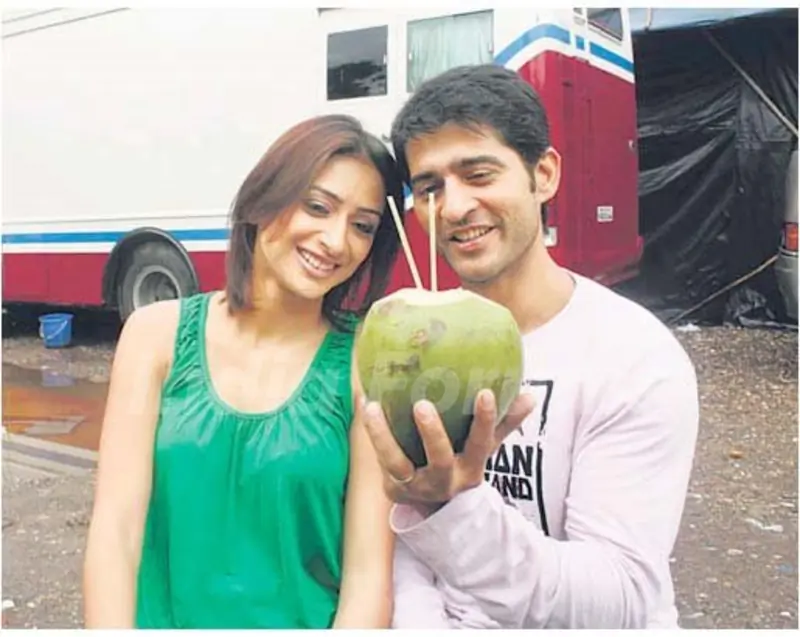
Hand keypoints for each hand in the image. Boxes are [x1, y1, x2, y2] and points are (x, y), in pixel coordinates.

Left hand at [363, 389, 535, 505]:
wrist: (437, 512)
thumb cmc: (463, 464)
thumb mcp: (485, 449)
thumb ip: (506, 423)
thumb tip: (532, 395)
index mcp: (471, 466)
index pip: (482, 442)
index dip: (487, 420)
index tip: (485, 392)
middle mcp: (445, 478)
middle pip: (440, 457)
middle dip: (432, 432)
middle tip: (422, 404)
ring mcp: (417, 484)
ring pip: (398, 462)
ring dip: (384, 435)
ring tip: (373, 407)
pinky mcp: (395, 485)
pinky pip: (381, 459)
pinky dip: (373, 434)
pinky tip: (366, 404)